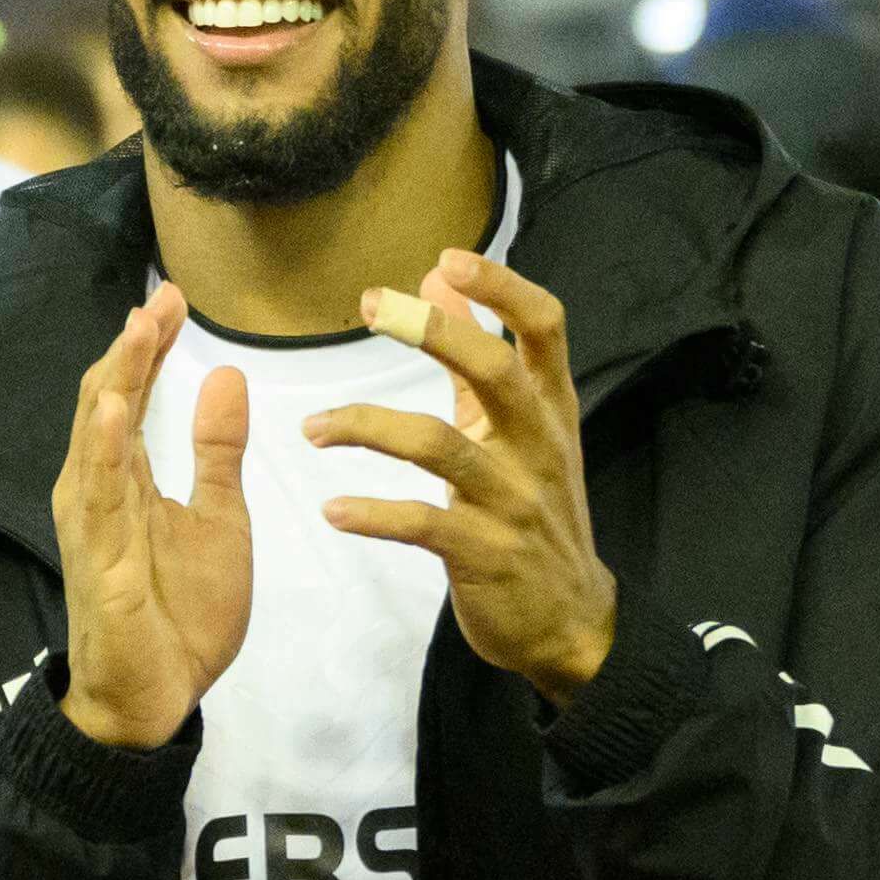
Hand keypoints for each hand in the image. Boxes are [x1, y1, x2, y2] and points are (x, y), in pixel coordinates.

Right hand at [53, 285, 249, 749]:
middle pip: (107, 402)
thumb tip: (226, 375)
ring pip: (97, 436)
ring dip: (116, 380)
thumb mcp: (219, 519)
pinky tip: (113, 408)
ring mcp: (92, 523)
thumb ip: (217, 452)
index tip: (174, 298)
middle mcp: (97, 490)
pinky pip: (98, 495)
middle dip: (132, 349)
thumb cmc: (180, 614)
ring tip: (137, 329)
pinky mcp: (96, 559)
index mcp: (125, 479)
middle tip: (161, 297)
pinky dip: (103, 447)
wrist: (158, 698)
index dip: (150, 346)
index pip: (132, 396)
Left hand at [311, 250, 617, 705]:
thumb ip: (477, 356)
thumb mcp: (517, 430)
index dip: (502, 287)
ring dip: (368, 428)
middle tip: (369, 306)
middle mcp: (537, 447)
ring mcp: (513, 502)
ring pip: (440, 448)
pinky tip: (334, 511)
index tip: (447, 259)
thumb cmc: (535, 512)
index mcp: (549, 409)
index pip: (545, 328)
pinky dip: (374, 515)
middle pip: (495, 372)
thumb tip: (440, 278)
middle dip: (433, 332)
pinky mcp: (485, 554)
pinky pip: (423, 525)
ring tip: (313, 428)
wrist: (567, 620)